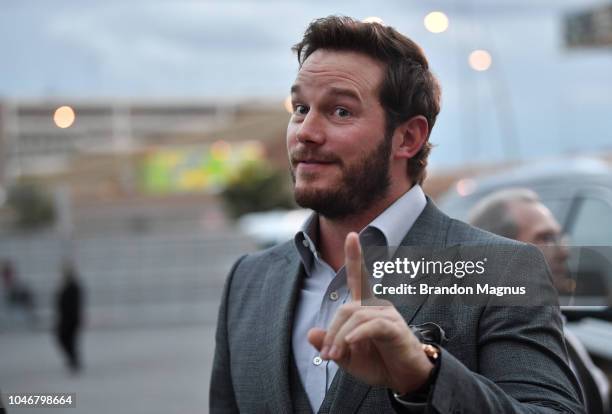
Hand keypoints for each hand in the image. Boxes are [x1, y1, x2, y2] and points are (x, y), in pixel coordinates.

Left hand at [307, 232, 433, 394]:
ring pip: (356, 317)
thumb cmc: (378, 363)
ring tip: (335, 357)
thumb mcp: (347, 357)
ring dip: (341, 338)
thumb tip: (310, 333)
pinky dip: (357, 334)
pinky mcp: (395, 328)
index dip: (355, 256)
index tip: (352, 235)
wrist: (405, 379)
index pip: (359, 278)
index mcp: (366, 308)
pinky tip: (351, 343)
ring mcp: (388, 315)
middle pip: (345, 310)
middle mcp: (378, 306)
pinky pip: (372, 325)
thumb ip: (330, 344)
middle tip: (327, 356)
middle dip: (332, 333)